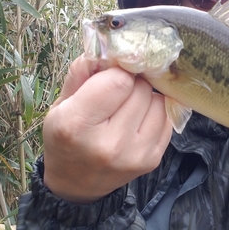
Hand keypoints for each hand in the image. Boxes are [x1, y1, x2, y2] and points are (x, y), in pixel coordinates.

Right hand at [42, 55, 172, 203]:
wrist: (77, 183)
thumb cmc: (66, 137)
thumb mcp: (62, 104)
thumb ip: (82, 72)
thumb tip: (109, 46)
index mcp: (78, 125)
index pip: (119, 80)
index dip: (117, 71)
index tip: (110, 74)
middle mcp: (110, 144)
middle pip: (141, 89)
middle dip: (131, 82)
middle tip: (118, 91)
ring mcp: (135, 154)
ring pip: (158, 101)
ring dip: (146, 97)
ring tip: (127, 106)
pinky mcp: (152, 160)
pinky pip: (166, 119)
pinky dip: (155, 112)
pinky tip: (138, 119)